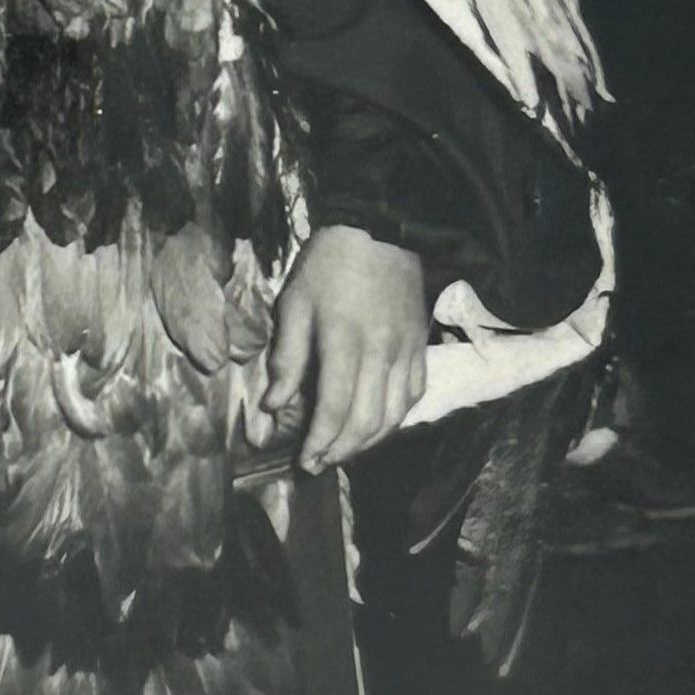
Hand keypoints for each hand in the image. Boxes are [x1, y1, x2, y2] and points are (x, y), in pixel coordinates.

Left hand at [263, 225, 428, 473]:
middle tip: (320, 464)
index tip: (304, 460)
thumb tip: (273, 405)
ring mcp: (406, 351)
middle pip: (367, 420)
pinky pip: (414, 395)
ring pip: (395, 414)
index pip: (335, 408)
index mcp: (344, 342)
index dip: (320, 441)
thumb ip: (287, 357)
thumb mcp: (295, 303)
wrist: (381, 229)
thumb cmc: (328, 265)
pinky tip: (377, 425)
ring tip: (345, 452)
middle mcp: (381, 353)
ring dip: (370, 442)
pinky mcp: (421, 346)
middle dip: (342, 451)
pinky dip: (396, 418)